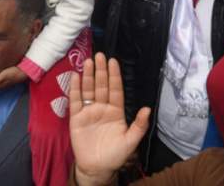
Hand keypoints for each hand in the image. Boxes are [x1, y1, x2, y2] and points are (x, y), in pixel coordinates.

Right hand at [70, 53, 150, 185]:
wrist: (97, 168)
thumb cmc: (115, 155)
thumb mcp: (131, 141)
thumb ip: (139, 125)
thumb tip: (148, 108)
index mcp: (116, 111)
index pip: (115, 89)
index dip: (114, 76)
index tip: (113, 61)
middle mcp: (102, 108)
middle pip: (101, 86)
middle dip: (101, 71)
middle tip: (99, 55)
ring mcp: (89, 112)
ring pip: (88, 90)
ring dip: (88, 76)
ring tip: (88, 62)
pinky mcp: (76, 118)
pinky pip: (75, 101)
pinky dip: (75, 89)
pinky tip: (76, 77)